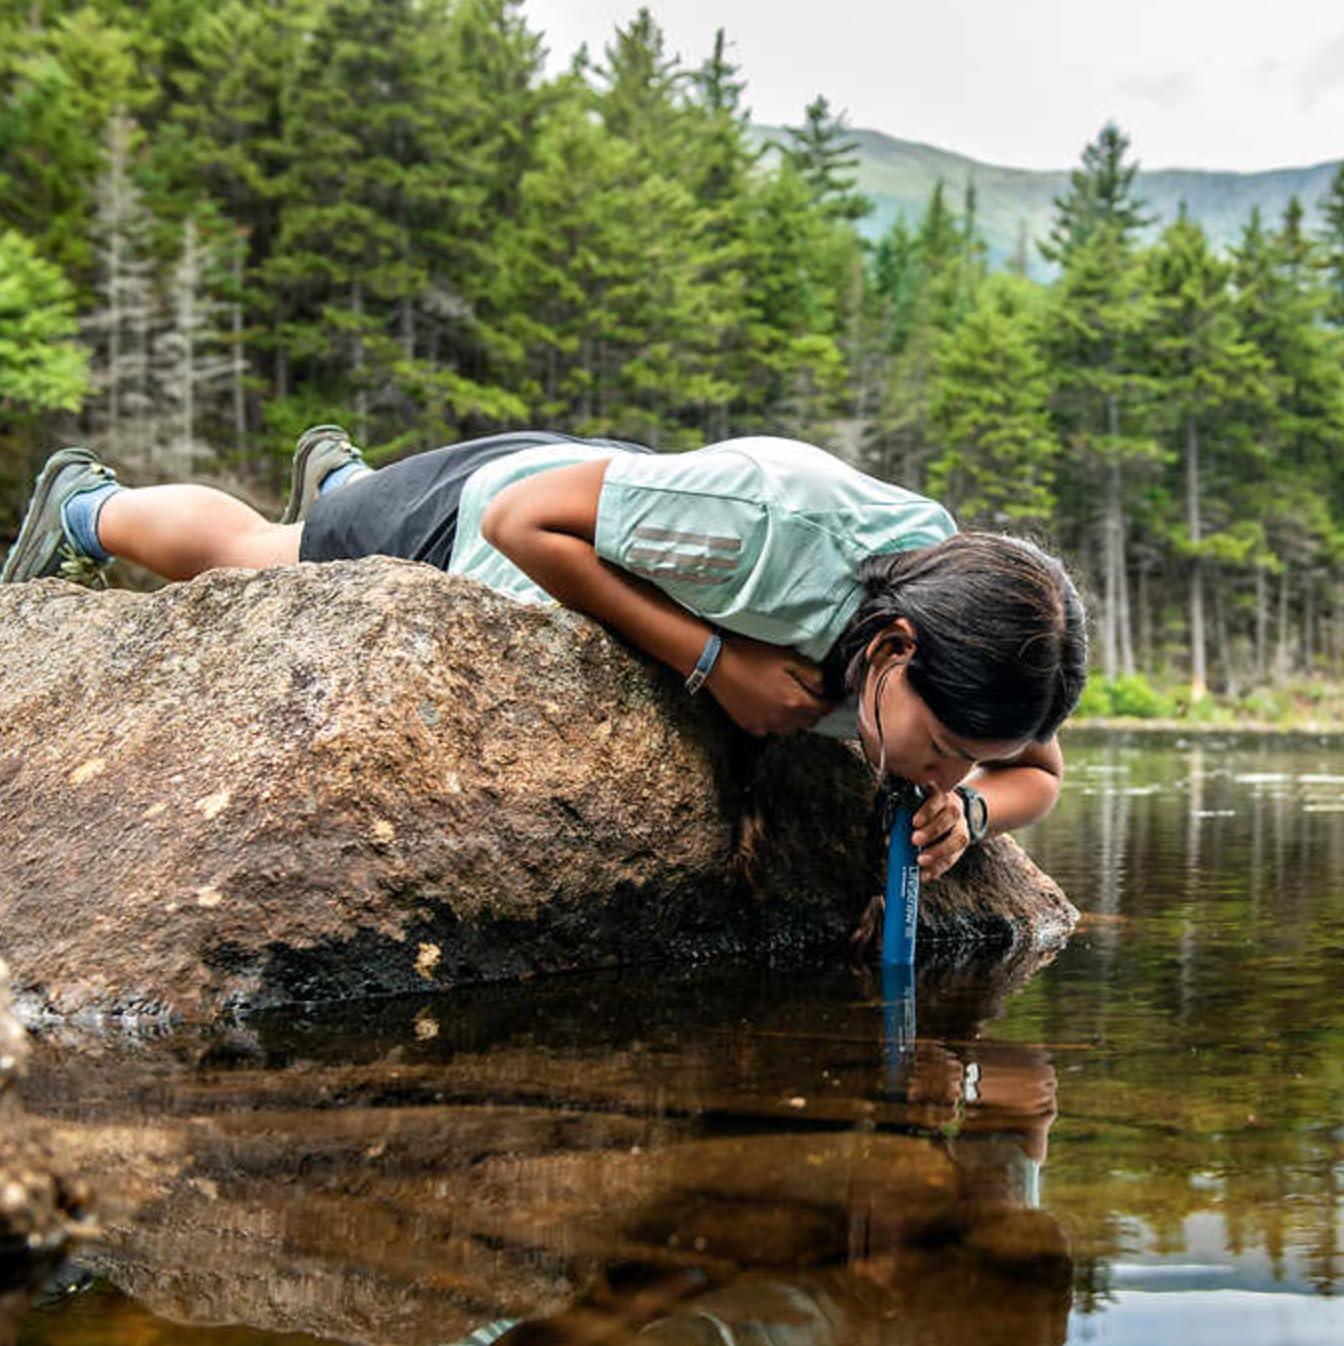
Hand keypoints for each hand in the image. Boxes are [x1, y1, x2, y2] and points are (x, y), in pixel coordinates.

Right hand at [705, 633, 836, 735]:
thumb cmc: (751, 656)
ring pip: (790, 729)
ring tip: (790, 702)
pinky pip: (770, 730)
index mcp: (795, 701)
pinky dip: (775, 722)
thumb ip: (812, 674)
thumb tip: (824, 686)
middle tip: (813, 697)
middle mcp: (782, 719)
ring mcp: (764, 725)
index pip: (824, 709)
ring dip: (796, 718)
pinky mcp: (749, 725)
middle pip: (809, 722)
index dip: (832, 702)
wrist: (716, 664)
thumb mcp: (788, 657)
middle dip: (815, 710)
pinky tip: (770, 707)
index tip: (833, 697)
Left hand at [911, 787, 970, 879]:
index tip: (914, 822)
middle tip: (914, 841)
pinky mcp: (962, 843)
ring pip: (959, 838)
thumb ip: (902, 818)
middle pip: (951, 817)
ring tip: (921, 861)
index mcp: (941, 795)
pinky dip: (939, 868)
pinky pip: (955, 857)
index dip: (928, 810)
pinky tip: (925, 874)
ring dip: (938, 852)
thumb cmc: (921, 808)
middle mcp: (955, 808)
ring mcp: (962, 826)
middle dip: (932, 831)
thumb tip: (890, 839)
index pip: (938, 798)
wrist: (945, 811)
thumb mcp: (912, 807)